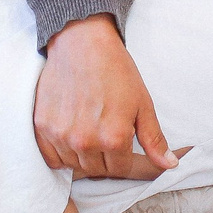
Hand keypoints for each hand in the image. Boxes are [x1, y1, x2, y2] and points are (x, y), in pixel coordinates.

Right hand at [33, 16, 179, 180]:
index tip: (121, 141)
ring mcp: (61, 135)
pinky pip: (52, 158)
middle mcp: (85, 142)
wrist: (81, 42)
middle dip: (105, 157)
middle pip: (97, 170)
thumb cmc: (115, 70)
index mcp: (114, 138)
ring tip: (88, 129)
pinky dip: (61, 152)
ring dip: (82, 155)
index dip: (124, 157)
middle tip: (104, 133)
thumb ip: (154, 139)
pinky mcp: (43, 127)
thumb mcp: (142, 103)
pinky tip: (70, 134)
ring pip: (74, 165)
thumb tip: (170, 165)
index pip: (120, 170)